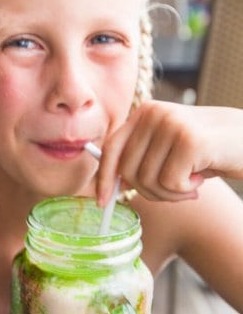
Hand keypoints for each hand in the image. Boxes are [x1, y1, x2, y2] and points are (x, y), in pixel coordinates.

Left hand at [97, 101, 242, 203]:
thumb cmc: (210, 152)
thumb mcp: (170, 151)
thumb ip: (142, 159)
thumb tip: (112, 183)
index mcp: (145, 112)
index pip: (111, 147)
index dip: (104, 177)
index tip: (103, 201)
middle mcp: (154, 113)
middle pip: (127, 170)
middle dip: (149, 191)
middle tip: (175, 190)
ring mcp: (171, 124)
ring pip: (147, 180)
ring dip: (170, 193)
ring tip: (192, 182)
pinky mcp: (188, 140)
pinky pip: (170, 183)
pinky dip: (184, 191)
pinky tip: (201, 178)